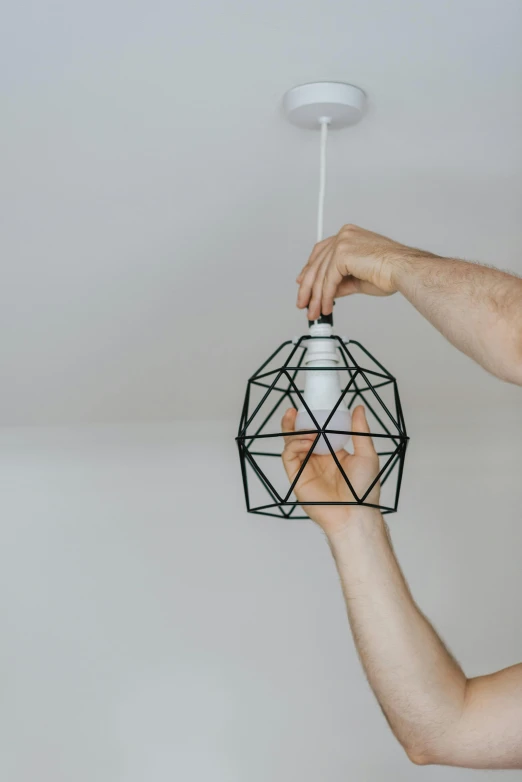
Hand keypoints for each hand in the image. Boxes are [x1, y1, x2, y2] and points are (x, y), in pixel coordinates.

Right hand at [281, 405, 379, 536]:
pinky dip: (294, 446)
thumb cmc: (364, 490)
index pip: (319, 431)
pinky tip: (306, 443)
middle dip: (295, 422)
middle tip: (294, 410)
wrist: (354, 514)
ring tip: (307, 430)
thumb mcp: (367, 454)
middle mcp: (318, 459)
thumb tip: (358, 408)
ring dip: (295, 433)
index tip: (311, 406)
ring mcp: (306, 468)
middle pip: (300, 436)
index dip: (312, 419)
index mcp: (333, 453)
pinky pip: (289, 456)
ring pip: (291, 444)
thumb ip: (360, 431)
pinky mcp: (297, 477)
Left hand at [296, 224, 421, 320]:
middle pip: (317, 264)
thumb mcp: (357, 278)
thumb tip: (328, 292)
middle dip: (308, 288)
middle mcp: (344, 235)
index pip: (321, 253)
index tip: (303, 285)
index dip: (310, 270)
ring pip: (321, 274)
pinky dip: (325, 296)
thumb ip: (340, 282)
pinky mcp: (343, 253)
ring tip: (315, 311)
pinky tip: (326, 306)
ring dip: (316, 297)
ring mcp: (342, 242)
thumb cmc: (389, 271)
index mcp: (348, 236)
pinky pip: (328, 279)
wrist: (402, 270)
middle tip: (304, 304)